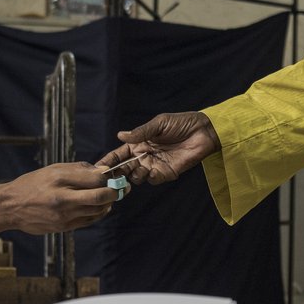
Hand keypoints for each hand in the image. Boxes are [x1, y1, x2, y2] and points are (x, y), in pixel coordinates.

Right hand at [0, 162, 117, 239]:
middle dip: (116, 192)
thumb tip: (102, 171)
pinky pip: (89, 221)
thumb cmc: (32, 184)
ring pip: (97, 210)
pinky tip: (99, 207)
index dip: (110, 178)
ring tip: (110, 196)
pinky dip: (98, 213)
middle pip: (101, 197)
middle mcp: (64, 199)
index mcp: (60, 180)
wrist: (11, 207)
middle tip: (123, 188)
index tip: (117, 176)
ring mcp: (64, 216)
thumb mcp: (53, 169)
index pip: (96, 179)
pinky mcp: (64, 227)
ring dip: (108, 204)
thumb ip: (78, 170)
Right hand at [95, 111, 219, 185]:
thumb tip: (120, 135)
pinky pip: (153, 179)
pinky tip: (151, 170)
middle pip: (125, 168)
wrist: (203, 131)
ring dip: (134, 175)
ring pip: (137, 177)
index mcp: (138, 143)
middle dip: (117, 173)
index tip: (99, 168)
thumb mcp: (159, 124)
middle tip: (113, 176)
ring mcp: (154, 165)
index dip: (109, 161)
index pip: (119, 154)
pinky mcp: (167, 173)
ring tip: (139, 168)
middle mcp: (144, 156)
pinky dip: (150, 177)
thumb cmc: (181, 123)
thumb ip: (140, 132)